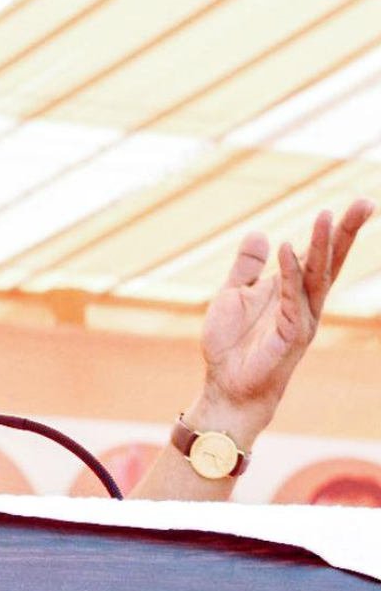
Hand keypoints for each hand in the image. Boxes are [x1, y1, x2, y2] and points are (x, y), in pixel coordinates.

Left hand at [190, 199, 374, 447]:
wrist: (225, 386)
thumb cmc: (230, 345)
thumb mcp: (232, 295)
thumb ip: (247, 266)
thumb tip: (259, 233)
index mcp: (290, 292)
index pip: (317, 257)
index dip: (334, 232)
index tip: (352, 205)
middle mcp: (303, 303)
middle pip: (329, 262)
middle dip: (345, 233)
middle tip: (365, 204)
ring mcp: (301, 318)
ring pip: (316, 276)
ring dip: (322, 246)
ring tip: (327, 215)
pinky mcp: (291, 334)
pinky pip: (291, 298)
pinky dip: (289, 272)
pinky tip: (288, 248)